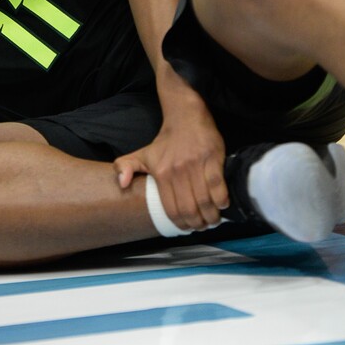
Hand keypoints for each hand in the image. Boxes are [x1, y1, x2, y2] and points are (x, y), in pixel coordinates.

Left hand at [114, 104, 228, 230]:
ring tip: (213, 219)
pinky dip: (222, 200)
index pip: (172, 209)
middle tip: (203, 226)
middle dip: (198, 224)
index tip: (188, 228)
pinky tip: (222, 205)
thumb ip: (125, 167)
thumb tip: (121, 184)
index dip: (181, 224)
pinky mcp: (212, 158)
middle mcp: (178, 171)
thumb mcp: (142, 154)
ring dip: (211, 216)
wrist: (185, 116)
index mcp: (161, 173)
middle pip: (190, 209)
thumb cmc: (165, 140)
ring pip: (205, 201)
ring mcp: (196, 164)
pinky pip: (218, 186)